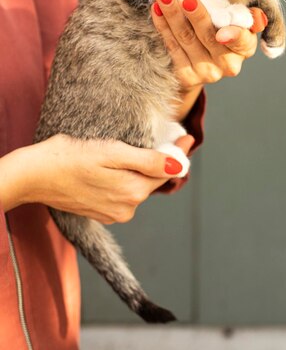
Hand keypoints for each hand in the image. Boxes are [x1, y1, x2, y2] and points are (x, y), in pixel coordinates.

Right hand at [0, 133, 193, 222]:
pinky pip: (123, 192)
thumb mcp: (113, 153)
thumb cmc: (70, 158)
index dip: (178, 152)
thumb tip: (179, 165)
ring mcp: (113, 212)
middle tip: (171, 139)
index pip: (166, 171)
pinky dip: (126, 179)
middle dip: (162, 160)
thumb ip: (147, 161)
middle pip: (153, 179)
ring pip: (138, 186)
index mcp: (133, 192)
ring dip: (143, 170)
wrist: (34, 175)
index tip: (188, 136)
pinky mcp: (101, 211)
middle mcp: (127, 208)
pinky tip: (119, 166)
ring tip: (141, 150)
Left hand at [151, 0, 266, 115]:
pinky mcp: (186, 77)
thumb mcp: (237, 20)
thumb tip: (258, 18)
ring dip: (173, 15)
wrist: (201, 63)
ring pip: (187, 40)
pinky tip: (156, 10)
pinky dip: (163, 26)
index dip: (234, 37)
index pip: (242, 41)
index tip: (222, 32)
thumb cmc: (221, 29)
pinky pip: (172, 47)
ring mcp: (207, 73)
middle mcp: (228, 64)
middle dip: (197, 15)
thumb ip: (248, 16)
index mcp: (245, 48)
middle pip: (209, 37)